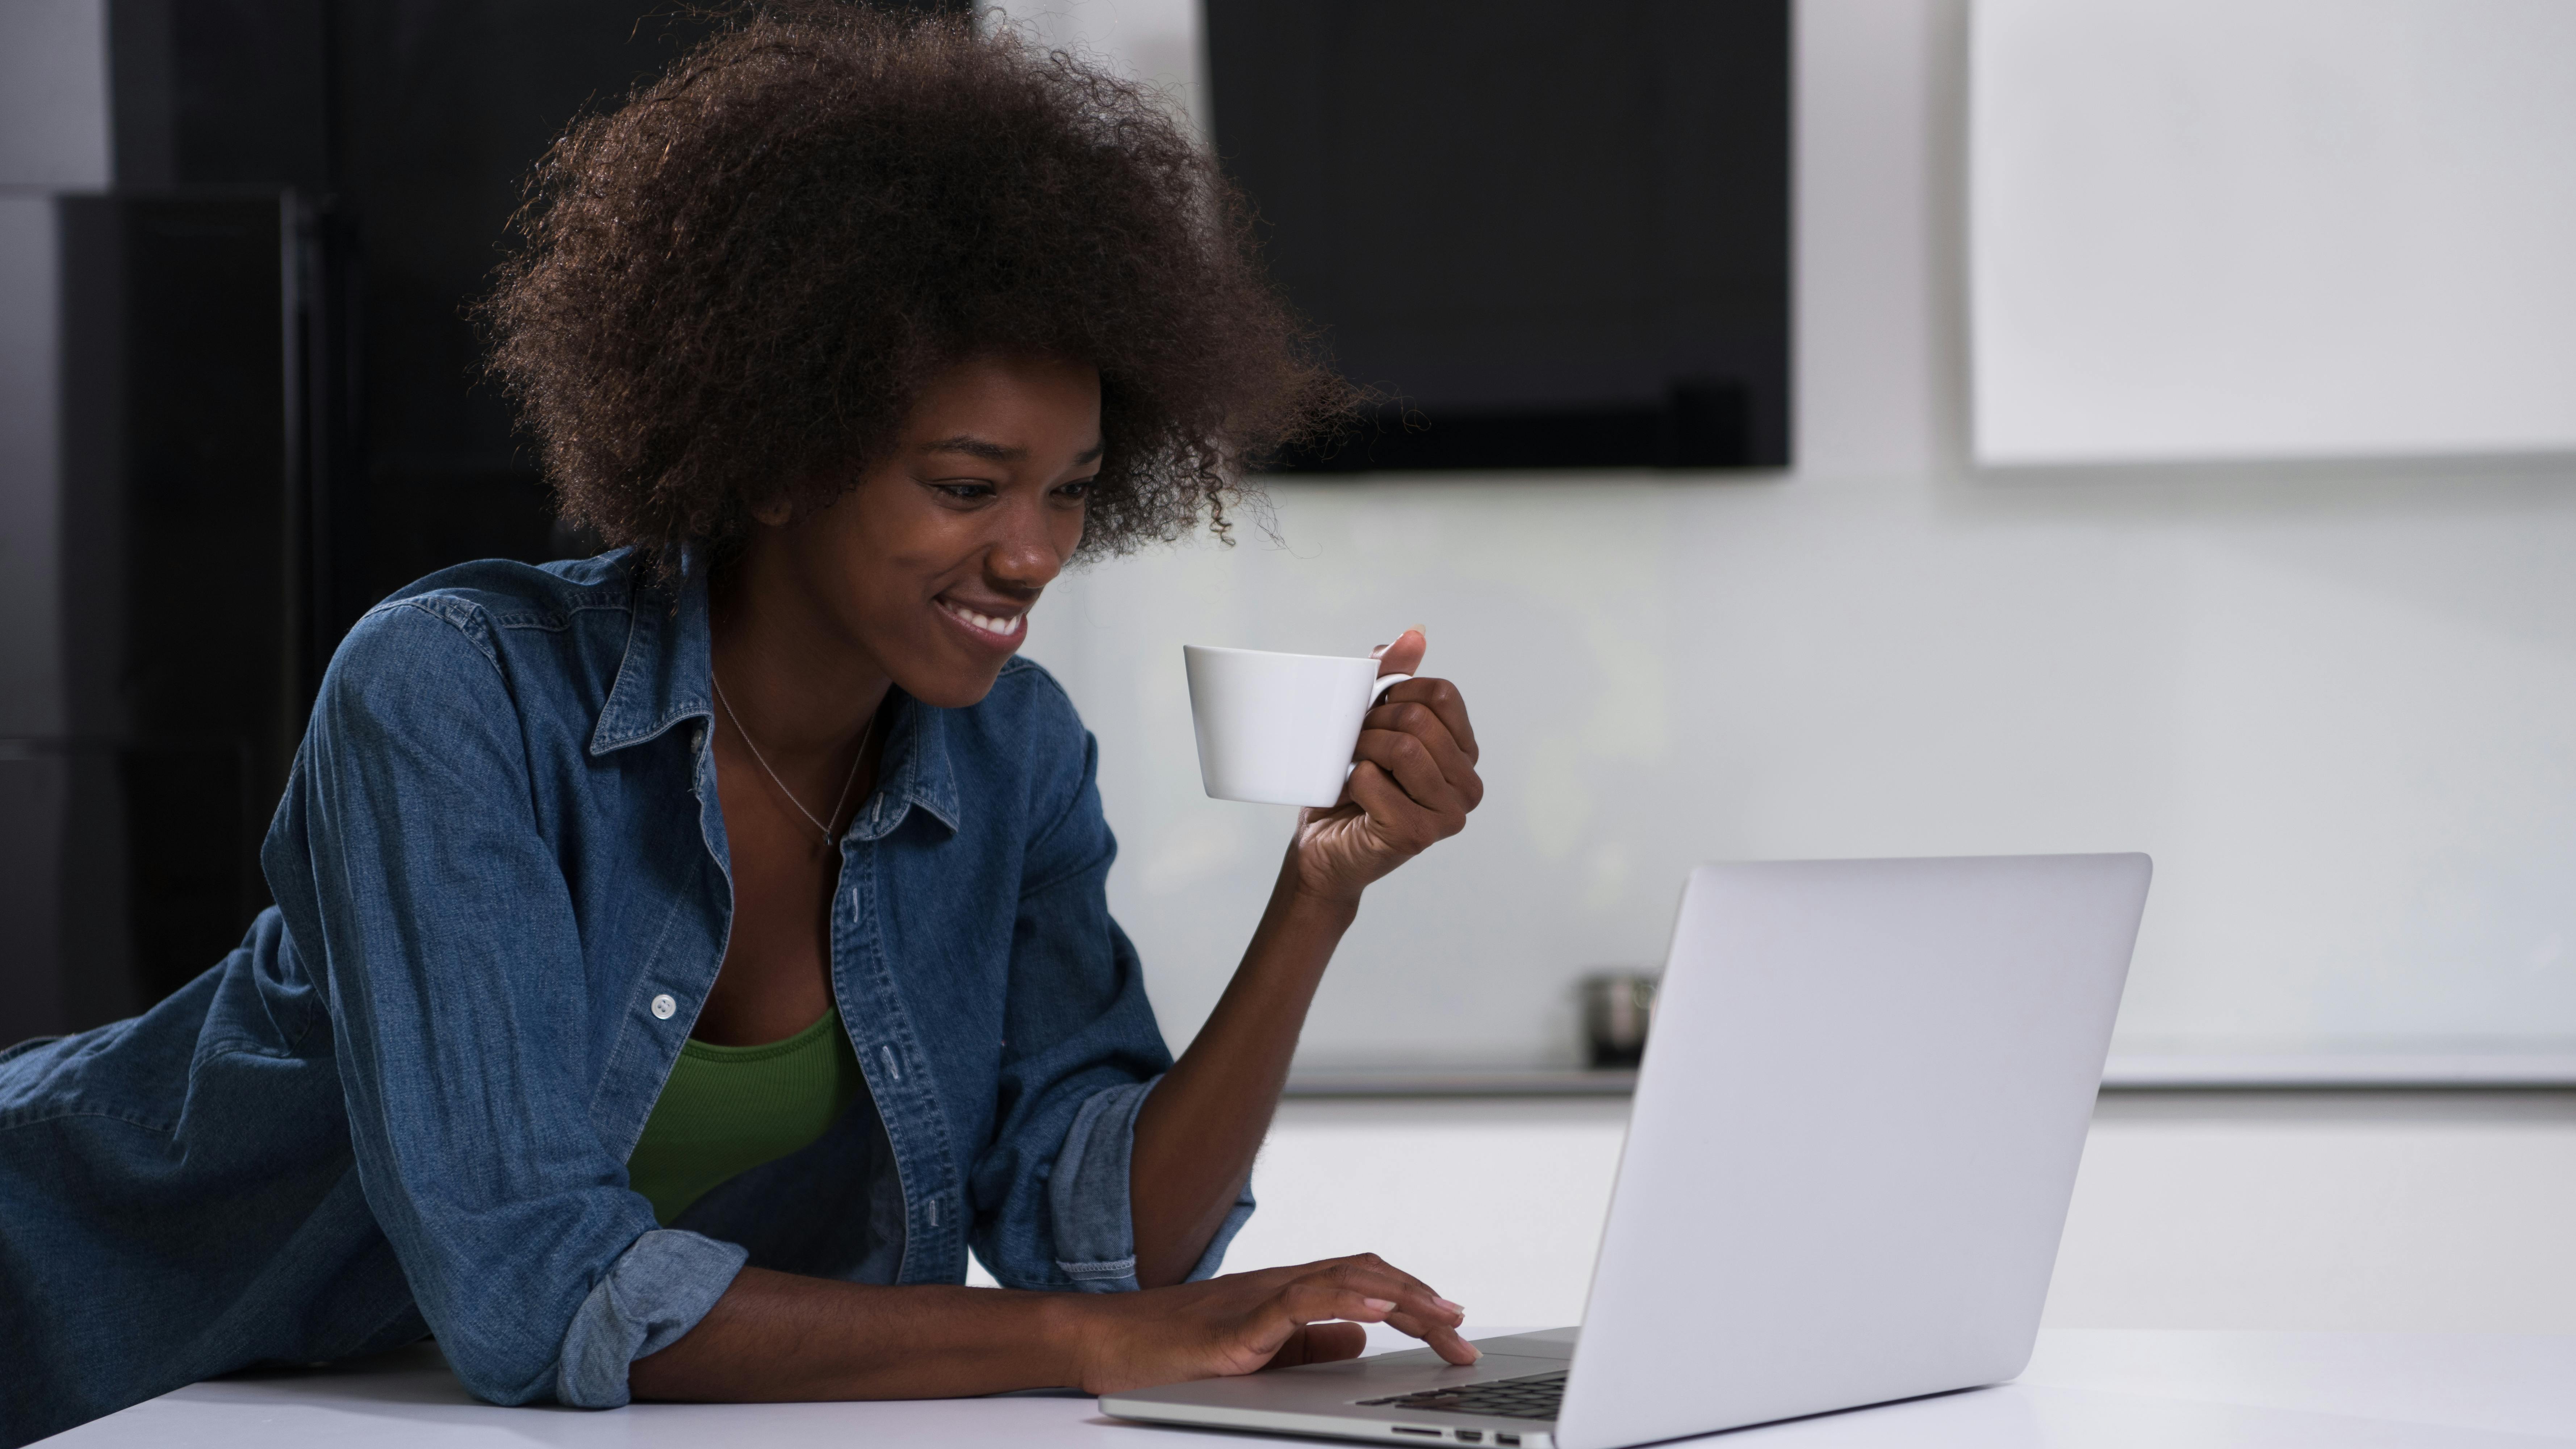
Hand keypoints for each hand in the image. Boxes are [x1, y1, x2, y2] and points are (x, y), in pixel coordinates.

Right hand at [1067, 1253, 1478, 1393]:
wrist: (1103, 1342)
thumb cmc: (1169, 1348)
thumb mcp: (1257, 1349)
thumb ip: (1309, 1343)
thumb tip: (1360, 1336)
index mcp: (1286, 1293)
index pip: (1364, 1280)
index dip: (1412, 1297)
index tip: (1451, 1325)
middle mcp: (1279, 1285)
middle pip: (1365, 1275)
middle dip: (1421, 1301)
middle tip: (1461, 1331)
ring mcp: (1257, 1300)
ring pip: (1341, 1279)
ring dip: (1398, 1297)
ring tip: (1440, 1317)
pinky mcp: (1235, 1324)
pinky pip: (1296, 1303)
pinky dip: (1340, 1299)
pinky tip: (1374, 1309)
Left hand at [1287, 628, 1482, 906]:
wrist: (1322, 848)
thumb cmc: (1349, 785)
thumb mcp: (1370, 721)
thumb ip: (1394, 675)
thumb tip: (1417, 632)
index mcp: (1464, 752)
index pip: (1442, 694)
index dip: (1397, 692)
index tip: (1374, 713)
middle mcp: (1467, 784)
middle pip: (1419, 719)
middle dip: (1373, 724)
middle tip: (1356, 746)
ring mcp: (1448, 814)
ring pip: (1403, 748)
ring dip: (1362, 750)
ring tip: (1354, 767)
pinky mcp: (1418, 834)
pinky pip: (1376, 780)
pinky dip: (1353, 780)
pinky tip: (1354, 797)